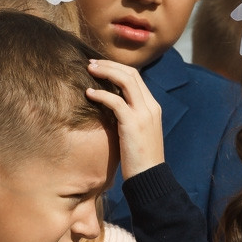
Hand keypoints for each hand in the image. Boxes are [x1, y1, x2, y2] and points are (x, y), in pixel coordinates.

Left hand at [85, 59, 163, 179]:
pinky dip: (101, 94)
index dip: (117, 69)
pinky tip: (88, 94)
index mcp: (152, 107)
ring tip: (89, 70)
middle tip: (91, 63)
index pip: (136, 78)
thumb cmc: (140, 160)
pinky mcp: (133, 124)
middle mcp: (150, 106)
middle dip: (110, 65)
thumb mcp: (137, 134)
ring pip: (125, 80)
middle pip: (131, 74)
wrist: (150, 178)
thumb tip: (112, 112)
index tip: (101, 67)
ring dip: (106, 72)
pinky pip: (115, 101)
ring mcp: (143, 114)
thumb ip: (129, 119)